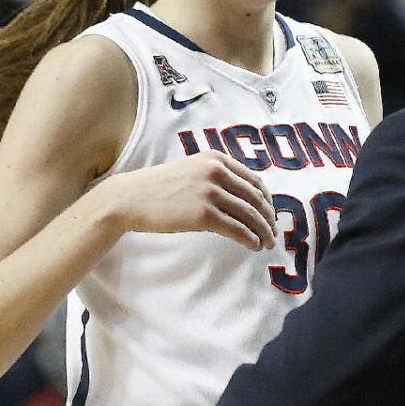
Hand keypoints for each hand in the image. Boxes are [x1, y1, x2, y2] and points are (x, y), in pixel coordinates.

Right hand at [109, 151, 277, 251]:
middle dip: (268, 219)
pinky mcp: (203, 214)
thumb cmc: (160, 189)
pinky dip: (250, 239)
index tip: (270, 215)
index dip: (268, 201)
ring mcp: (210, 192)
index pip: (255, 181)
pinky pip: (236, 229)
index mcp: (216, 159)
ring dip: (263, 232)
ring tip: (266, 243)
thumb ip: (217, 177)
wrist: (130, 198)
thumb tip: (246, 200)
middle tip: (273, 233)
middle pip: (256, 199)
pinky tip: (253, 246)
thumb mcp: (192, 171)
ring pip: (249, 215)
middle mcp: (216, 171)